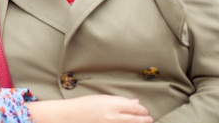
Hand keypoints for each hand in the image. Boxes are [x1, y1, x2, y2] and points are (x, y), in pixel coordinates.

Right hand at [26, 95, 152, 122]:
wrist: (69, 116)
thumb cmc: (83, 105)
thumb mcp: (101, 98)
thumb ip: (119, 101)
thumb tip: (134, 103)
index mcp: (111, 104)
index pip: (133, 108)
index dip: (141, 110)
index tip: (145, 111)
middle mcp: (112, 116)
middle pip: (135, 119)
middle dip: (144, 119)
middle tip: (149, 119)